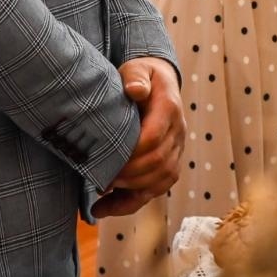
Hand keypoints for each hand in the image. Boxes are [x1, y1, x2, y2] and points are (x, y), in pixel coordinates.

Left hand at [92, 58, 184, 218]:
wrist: (158, 83)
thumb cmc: (142, 76)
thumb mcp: (137, 68)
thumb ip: (136, 76)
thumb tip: (135, 90)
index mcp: (169, 109)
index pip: (154, 138)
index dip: (131, 153)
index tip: (105, 160)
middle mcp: (177, 133)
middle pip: (158, 164)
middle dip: (128, 176)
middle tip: (99, 180)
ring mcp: (176, 151)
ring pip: (160, 181)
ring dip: (130, 193)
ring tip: (100, 199)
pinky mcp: (169, 165)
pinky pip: (155, 190)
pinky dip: (131, 203)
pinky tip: (105, 208)